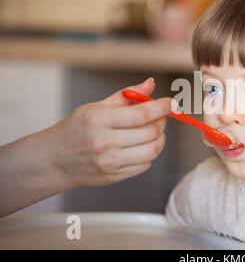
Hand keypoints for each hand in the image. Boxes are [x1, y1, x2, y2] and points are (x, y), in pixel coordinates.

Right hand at [48, 77, 172, 186]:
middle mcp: (104, 142)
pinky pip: (145, 165)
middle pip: (151, 132)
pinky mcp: (114, 176)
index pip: (141, 114)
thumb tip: (150, 84)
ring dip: (159, 139)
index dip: (161, 107)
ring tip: (152, 131)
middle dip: (161, 122)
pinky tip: (140, 146)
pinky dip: (149, 153)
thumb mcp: (96, 107)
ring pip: (152, 150)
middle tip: (159, 117)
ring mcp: (110, 162)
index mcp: (99, 119)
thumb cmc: (76, 129)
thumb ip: (126, 95)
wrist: (55, 159)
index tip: (171, 103)